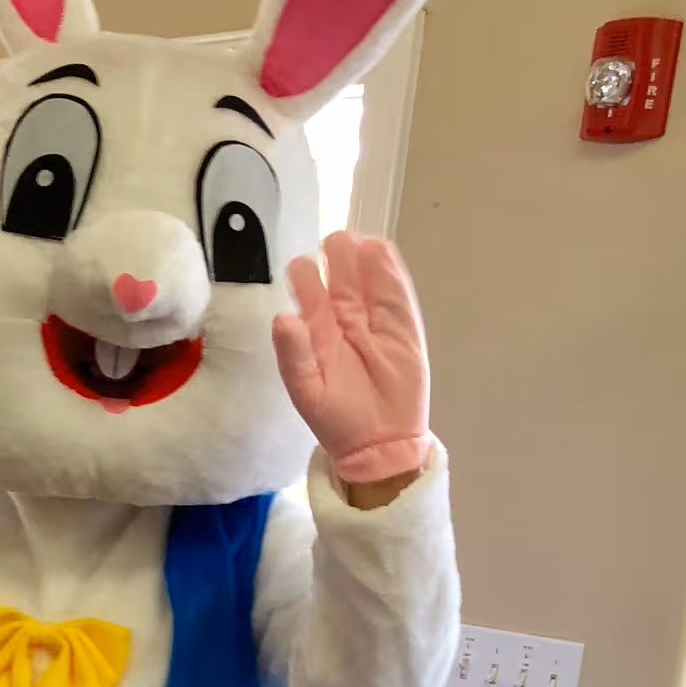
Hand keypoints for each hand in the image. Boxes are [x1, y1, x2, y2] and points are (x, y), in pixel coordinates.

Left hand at [272, 231, 431, 485]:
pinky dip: (389, 274)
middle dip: (336, 257)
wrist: (379, 443)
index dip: (305, 275)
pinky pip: (396, 294)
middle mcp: (344, 319)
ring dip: (361, 259)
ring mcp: (375, 320)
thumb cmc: (337, 420)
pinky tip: (380, 254)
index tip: (301, 265)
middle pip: (340, 277)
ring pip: (368, 279)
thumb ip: (293, 354)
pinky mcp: (403, 326)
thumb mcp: (307, 390)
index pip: (309, 293)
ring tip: (354, 243)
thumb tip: (282, 318)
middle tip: (333, 243)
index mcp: (315, 332)